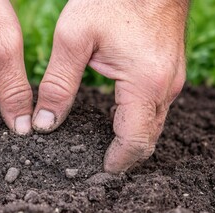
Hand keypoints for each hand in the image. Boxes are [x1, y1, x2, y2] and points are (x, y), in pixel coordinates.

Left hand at [33, 0, 187, 171]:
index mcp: (144, 84)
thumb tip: (44, 122)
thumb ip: (58, 85)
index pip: (134, 141)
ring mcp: (170, 79)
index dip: (117, 162)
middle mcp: (164, 87)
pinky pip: (154, 107)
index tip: (98, 172)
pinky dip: (136, 120)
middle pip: (147, 138)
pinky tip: (115, 119)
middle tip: (98, 164)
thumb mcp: (74, 39)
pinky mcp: (167, 71)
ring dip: (130, 139)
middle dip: (125, 156)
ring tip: (103, 146)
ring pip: (153, 125)